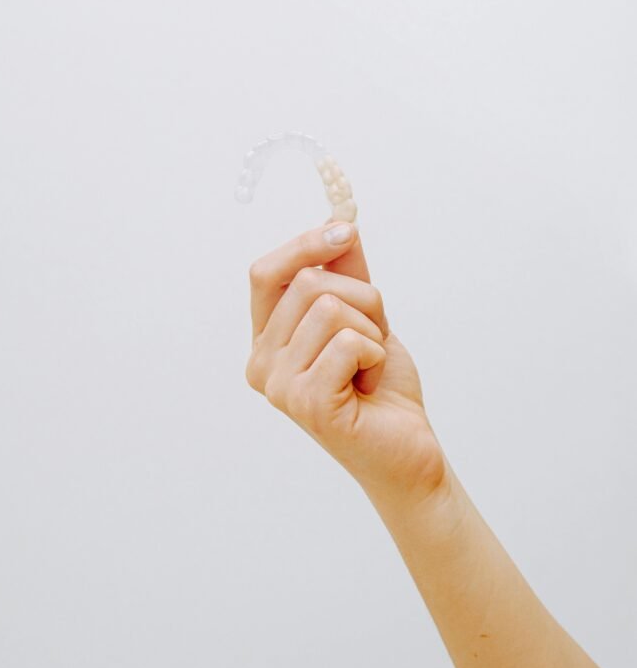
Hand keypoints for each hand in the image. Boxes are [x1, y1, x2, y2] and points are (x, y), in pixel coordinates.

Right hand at [245, 222, 445, 506]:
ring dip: (372, 331)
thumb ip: (346, 269)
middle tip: (372, 339)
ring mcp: (279, 387)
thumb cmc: (380, 384)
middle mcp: (261, 363)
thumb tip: (338, 219)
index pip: (265, 273)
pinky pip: (348, 341)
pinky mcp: (307, 403)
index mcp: (266, 340)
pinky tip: (370, 383)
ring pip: (330, 308)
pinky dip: (375, 353)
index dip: (304, 244)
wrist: (407, 448)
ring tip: (369, 366)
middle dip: (361, 299)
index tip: (346, 231)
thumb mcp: (365, 314)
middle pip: (308, 284)